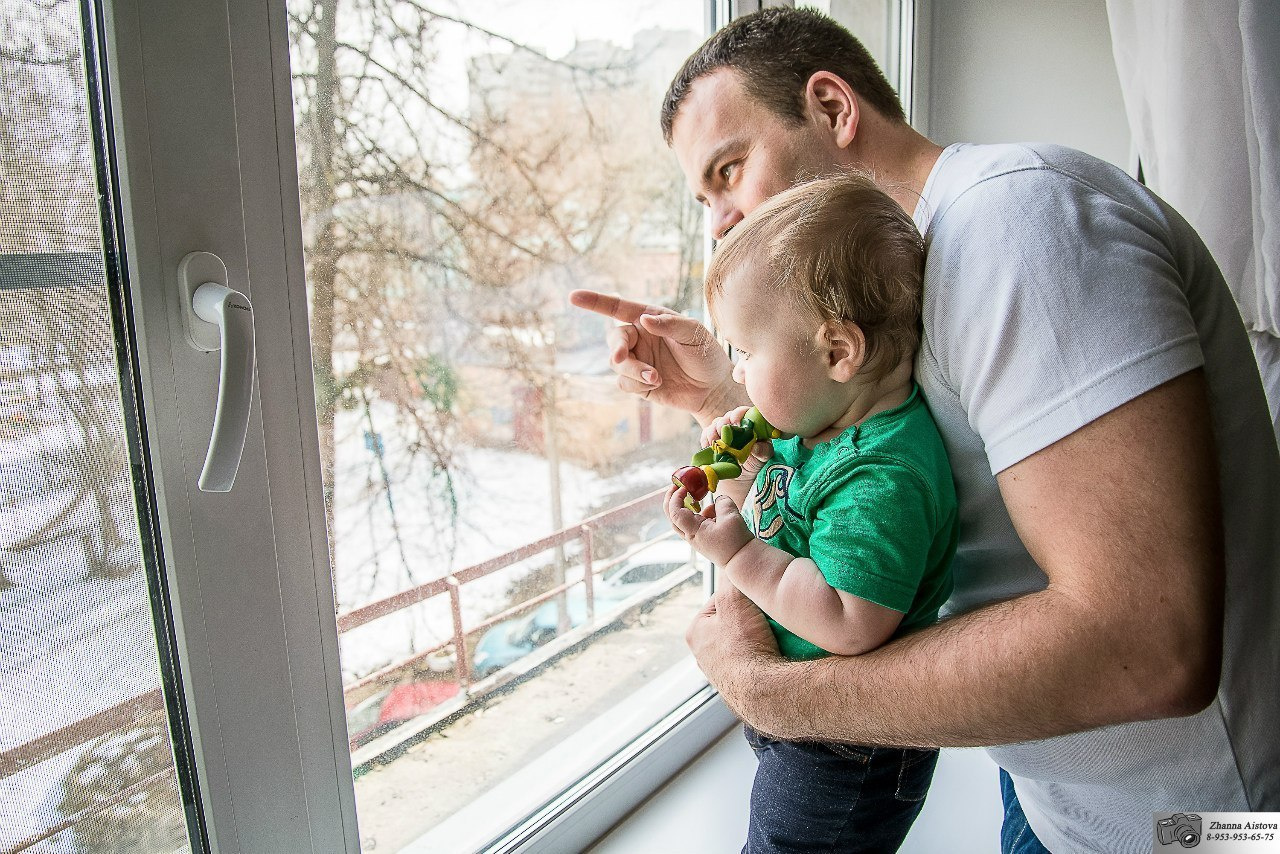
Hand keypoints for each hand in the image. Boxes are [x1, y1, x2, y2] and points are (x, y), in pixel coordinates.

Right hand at [568, 289, 744, 424]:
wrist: (712, 388)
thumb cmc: (706, 354)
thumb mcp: (694, 334)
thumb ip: (670, 324)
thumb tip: (645, 320)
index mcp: (649, 318)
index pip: (618, 307)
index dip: (595, 302)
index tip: (573, 297)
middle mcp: (639, 337)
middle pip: (614, 340)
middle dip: (617, 349)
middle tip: (620, 358)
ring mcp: (637, 360)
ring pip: (617, 364)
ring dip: (634, 371)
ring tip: (657, 378)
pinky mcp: (638, 383)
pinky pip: (624, 383)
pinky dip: (637, 384)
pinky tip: (657, 384)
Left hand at [664, 488, 753, 566]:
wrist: (741, 559)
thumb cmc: (735, 541)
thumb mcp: (731, 516)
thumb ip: (722, 502)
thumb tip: (718, 498)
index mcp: (694, 531)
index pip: (675, 513)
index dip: (676, 498)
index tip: (683, 487)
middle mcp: (691, 535)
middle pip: (672, 517)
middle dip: (671, 499)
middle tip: (675, 486)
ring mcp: (696, 537)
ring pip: (682, 519)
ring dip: (684, 505)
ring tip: (691, 492)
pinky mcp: (703, 537)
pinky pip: (696, 522)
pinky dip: (701, 512)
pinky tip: (713, 510)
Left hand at [686, 581, 784, 726]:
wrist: (764, 693)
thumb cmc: (744, 646)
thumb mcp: (734, 598)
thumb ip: (732, 576)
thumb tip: (732, 558)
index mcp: (695, 632)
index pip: (721, 601)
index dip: (743, 596)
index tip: (760, 597)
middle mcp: (704, 656)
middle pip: (734, 624)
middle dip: (752, 619)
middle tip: (771, 617)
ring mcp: (723, 675)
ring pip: (746, 644)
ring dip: (761, 640)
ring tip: (777, 637)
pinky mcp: (741, 690)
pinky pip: (756, 664)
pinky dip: (767, 658)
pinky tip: (778, 656)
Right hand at [701, 406, 773, 477]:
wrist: (741, 473)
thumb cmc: (755, 460)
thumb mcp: (763, 456)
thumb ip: (763, 450)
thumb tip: (756, 447)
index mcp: (749, 424)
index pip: (742, 412)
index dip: (738, 414)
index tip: (736, 421)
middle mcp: (734, 424)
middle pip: (726, 417)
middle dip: (723, 424)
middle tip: (723, 433)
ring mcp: (722, 430)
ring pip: (714, 425)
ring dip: (713, 432)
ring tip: (715, 442)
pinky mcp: (711, 439)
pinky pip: (705, 435)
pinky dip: (705, 440)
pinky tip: (708, 446)